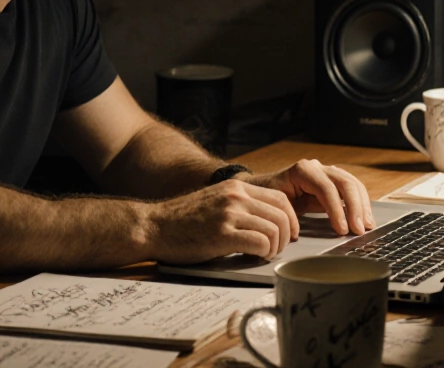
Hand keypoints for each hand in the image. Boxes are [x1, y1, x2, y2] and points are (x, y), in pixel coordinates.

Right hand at [144, 179, 297, 263]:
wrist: (153, 226)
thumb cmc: (184, 221)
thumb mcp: (217, 202)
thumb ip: (241, 206)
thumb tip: (269, 223)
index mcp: (237, 187)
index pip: (280, 198)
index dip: (290, 219)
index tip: (288, 234)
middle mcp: (236, 196)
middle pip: (282, 213)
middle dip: (285, 236)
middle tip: (276, 249)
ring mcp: (229, 214)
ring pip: (274, 229)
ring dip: (275, 247)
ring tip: (263, 254)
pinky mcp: (222, 234)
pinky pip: (260, 243)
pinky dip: (263, 253)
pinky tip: (253, 257)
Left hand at [244, 160, 375, 236]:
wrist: (265, 186)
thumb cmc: (269, 197)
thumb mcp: (276, 204)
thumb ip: (288, 214)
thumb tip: (298, 233)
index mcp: (303, 170)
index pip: (326, 188)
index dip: (337, 210)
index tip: (343, 230)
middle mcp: (318, 167)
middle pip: (344, 183)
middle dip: (355, 207)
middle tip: (359, 230)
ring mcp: (327, 171)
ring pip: (352, 184)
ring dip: (362, 206)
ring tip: (367, 226)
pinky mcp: (333, 181)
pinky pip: (352, 188)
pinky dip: (360, 203)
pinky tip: (365, 218)